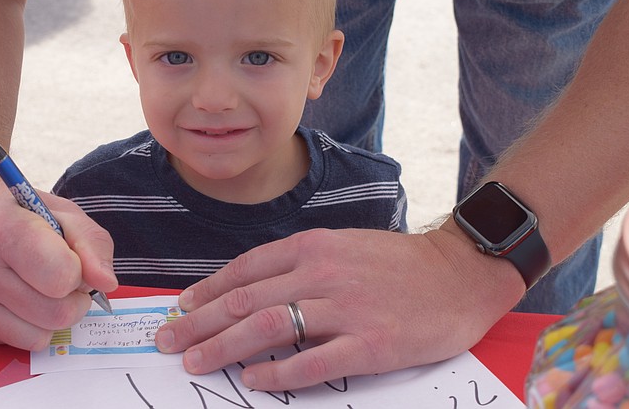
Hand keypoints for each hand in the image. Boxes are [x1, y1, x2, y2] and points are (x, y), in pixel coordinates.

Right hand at [0, 167, 116, 349]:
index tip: (70, 259)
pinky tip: (12, 296)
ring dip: (48, 318)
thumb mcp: (64, 213)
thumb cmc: (18, 212)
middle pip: (55, 315)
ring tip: (37, 288)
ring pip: (35, 338)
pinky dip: (23, 324)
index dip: (77, 271)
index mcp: (2, 229)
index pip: (62, 278)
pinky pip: (12, 343)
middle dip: (71, 301)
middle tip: (62, 280)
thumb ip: (92, 245)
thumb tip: (106, 284)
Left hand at [155, 227, 523, 390]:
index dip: (206, 292)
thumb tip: (251, 289)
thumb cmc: (397, 262)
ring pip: (267, 329)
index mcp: (311, 247)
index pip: (243, 271)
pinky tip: (254, 383)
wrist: (458, 272)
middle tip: (169, 343)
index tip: (180, 309)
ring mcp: (345, 308)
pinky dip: (278, 375)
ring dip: (224, 347)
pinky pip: (313, 362)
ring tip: (196, 363)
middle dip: (199, 322)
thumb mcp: (342, 246)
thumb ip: (298, 265)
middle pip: (244, 301)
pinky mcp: (370, 343)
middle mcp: (321, 273)